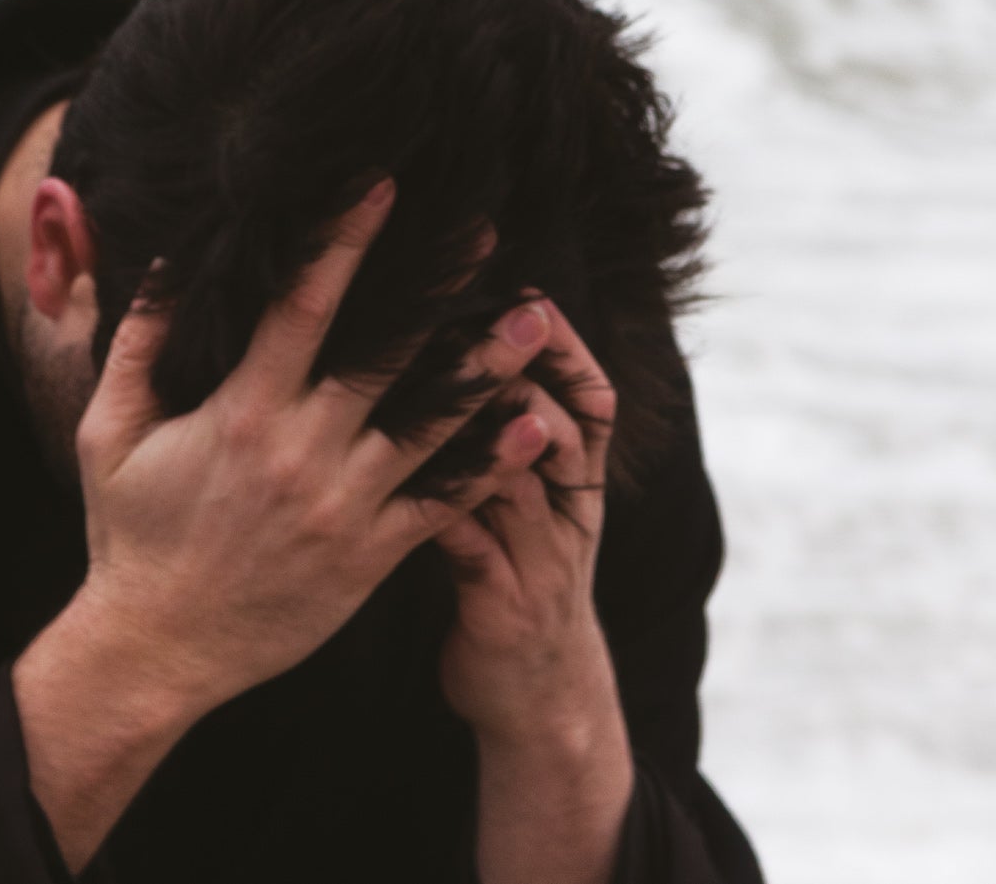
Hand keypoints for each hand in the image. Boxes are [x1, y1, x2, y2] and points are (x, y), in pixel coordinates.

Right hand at [17, 181, 558, 869]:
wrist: (156, 652)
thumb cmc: (130, 534)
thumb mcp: (109, 432)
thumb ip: (137, 343)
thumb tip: (165, 262)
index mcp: (242, 412)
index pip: (303, 307)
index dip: (344, 242)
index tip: (380, 187)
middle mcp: (302, 452)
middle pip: (387, 355)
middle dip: (440, 290)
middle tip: (487, 234)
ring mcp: (343, 507)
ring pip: (431, 427)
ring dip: (487, 371)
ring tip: (535, 323)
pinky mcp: (369, 557)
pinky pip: (441, 507)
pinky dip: (491, 468)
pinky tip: (533, 429)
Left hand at [434, 293, 623, 747]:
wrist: (540, 702)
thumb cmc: (519, 579)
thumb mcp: (533, 506)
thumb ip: (507, 437)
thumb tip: (467, 350)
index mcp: (578, 485)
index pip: (591, 399)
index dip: (566, 346)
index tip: (530, 293)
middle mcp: (569, 516)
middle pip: (560, 426)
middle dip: (522, 370)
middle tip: (480, 322)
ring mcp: (540, 563)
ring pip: (518, 479)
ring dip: (483, 429)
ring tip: (440, 382)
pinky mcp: (502, 607)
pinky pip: (475, 547)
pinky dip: (446, 506)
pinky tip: (404, 475)